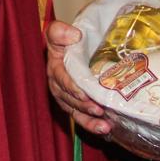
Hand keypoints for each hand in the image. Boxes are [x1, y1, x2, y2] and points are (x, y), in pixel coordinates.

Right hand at [46, 20, 111, 134]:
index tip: (83, 93)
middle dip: (84, 106)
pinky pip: (81, 118)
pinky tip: (105, 129)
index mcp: (54, 67)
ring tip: (104, 126)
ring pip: (76, 112)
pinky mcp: (76, 105)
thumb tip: (73, 36)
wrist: (73, 46)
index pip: (61, 79)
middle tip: (99, 110)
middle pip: (69, 99)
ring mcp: (67, 98)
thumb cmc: (68, 39)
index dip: (71, 87)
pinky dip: (92, 125)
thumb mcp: (59, 32)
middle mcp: (58, 85)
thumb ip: (60, 31)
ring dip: (89, 120)